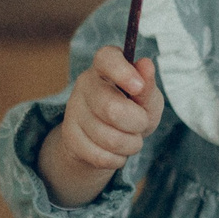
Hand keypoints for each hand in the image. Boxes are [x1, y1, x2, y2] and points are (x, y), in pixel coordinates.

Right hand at [38, 46, 161, 207]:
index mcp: (106, 66)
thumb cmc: (132, 111)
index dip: (122, 71)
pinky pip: (100, 156)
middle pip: (111, 108)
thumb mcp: (147, 99)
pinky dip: (117, 159)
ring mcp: (74, 110)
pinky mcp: (69, 136)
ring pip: (109, 138)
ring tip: (130, 139)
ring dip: (130, 145)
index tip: (138, 86)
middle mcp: (85, 83)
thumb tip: (146, 64)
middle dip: (136, 123)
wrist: (106, 140)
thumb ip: (148, 86)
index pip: (107, 59)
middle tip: (141, 123)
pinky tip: (116, 150)